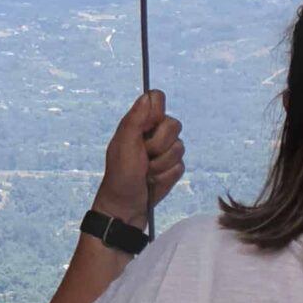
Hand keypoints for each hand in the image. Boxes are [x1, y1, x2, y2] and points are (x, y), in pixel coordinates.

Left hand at [95, 90, 183, 226]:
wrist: (126, 207)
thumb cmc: (120, 176)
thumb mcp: (124, 145)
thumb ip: (136, 119)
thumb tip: (149, 95)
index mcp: (138, 123)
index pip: (157, 99)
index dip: (155, 113)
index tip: (146, 129)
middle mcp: (153, 133)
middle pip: (174, 124)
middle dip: (159, 145)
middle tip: (143, 157)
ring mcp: (165, 151)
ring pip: (180, 147)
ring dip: (161, 164)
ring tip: (146, 172)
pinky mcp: (173, 168)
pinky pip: (181, 166)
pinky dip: (167, 176)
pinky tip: (154, 181)